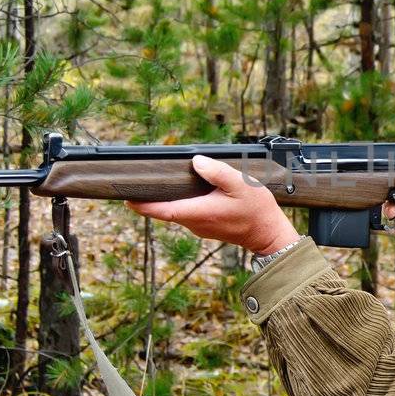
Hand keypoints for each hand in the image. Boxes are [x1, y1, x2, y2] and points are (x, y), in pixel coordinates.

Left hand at [127, 155, 299, 255]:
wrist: (268, 233)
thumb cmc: (256, 210)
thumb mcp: (240, 185)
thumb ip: (217, 172)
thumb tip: (196, 162)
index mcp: (198, 212)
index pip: (162, 211)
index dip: (142, 205)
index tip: (126, 198)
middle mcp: (195, 223)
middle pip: (165, 210)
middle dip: (152, 197)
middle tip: (139, 182)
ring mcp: (199, 227)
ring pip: (176, 211)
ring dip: (168, 199)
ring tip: (161, 181)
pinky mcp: (206, 227)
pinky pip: (187, 213)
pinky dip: (181, 202)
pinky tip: (186, 189)